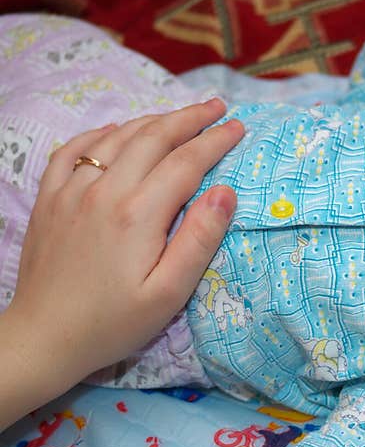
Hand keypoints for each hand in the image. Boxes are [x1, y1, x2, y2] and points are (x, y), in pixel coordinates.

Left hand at [0, 99, 242, 429]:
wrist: (43, 338)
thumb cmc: (113, 323)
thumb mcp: (168, 293)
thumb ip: (198, 240)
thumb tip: (225, 192)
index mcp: (138, 214)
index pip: (186, 162)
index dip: (215, 141)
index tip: (239, 128)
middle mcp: (104, 191)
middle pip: (153, 138)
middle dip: (189, 118)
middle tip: (217, 108)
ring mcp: (70, 191)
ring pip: (116, 137)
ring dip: (152, 121)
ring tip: (178, 117)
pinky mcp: (49, 199)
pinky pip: (74, 150)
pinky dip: (100, 133)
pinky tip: (114, 131)